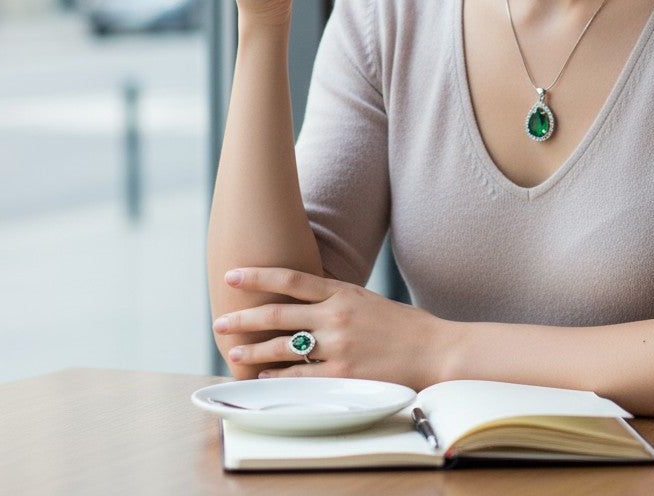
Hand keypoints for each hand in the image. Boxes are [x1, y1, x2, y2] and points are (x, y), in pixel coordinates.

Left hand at [213, 267, 447, 390]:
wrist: (434, 349)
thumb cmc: (402, 326)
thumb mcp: (366, 300)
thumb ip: (335, 299)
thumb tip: (304, 297)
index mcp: (341, 292)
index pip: (290, 278)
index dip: (258, 276)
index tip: (232, 275)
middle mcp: (335, 315)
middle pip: (278, 313)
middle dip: (244, 318)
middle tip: (220, 322)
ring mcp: (338, 345)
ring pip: (283, 346)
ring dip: (254, 351)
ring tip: (233, 352)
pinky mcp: (343, 374)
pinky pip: (300, 376)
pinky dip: (278, 377)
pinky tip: (264, 377)